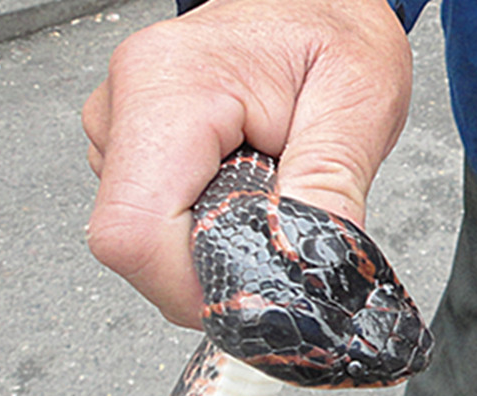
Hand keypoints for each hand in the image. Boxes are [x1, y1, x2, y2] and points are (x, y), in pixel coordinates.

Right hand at [82, 0, 411, 328]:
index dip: (192, 285)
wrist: (312, 0)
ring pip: (145, 244)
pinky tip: (236, 181)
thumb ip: (328, 190)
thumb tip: (299, 270)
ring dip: (213, 242)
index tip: (254, 285)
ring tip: (259, 182)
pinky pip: (153, 224)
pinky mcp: (128, 149)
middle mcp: (126, 105)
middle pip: (136, 250)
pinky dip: (203, 225)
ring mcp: (118, 128)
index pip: (134, 235)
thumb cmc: (332, 29)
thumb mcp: (357, 101)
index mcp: (170, 86)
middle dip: (214, 264)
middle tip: (274, 215)